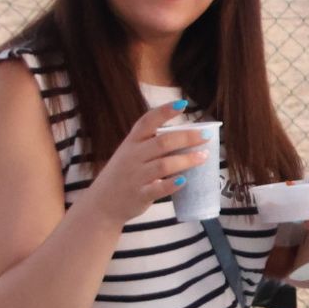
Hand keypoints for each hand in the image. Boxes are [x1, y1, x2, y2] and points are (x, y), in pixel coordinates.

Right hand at [85, 101, 210, 226]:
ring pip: (164, 164)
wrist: (101, 203)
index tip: (183, 104)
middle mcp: (132, 156)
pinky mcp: (140, 195)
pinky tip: (185, 180)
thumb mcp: (130, 153)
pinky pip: (158, 188)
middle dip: (187, 137)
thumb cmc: (123, 174)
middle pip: (162, 142)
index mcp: (131, 142)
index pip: (147, 122)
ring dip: (186, 160)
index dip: (165, 112)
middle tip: (207, 135)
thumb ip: (152, 144)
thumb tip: (188, 135)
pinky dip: (172, 184)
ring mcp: (135, 176)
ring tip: (204, 156)